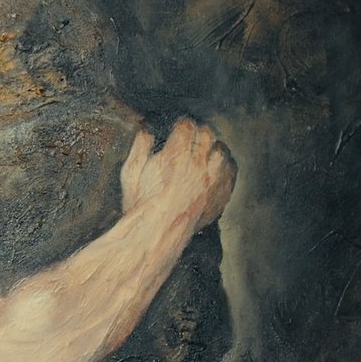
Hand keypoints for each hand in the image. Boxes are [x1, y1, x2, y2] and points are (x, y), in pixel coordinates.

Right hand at [120, 118, 236, 233]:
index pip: (186, 126)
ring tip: (205, 153)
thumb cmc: (140, 205)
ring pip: (221, 152)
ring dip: (213, 149)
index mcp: (176, 155)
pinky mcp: (220, 196)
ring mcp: (212, 181)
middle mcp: (198, 165)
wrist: (156, 235)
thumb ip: (139, 148)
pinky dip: (224, 168)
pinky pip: (230, 173)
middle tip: (191, 139)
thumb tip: (146, 131)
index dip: (181, 126)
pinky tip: (216, 170)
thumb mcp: (130, 174)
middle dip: (198, 134)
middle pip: (206, 135)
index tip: (178, 129)